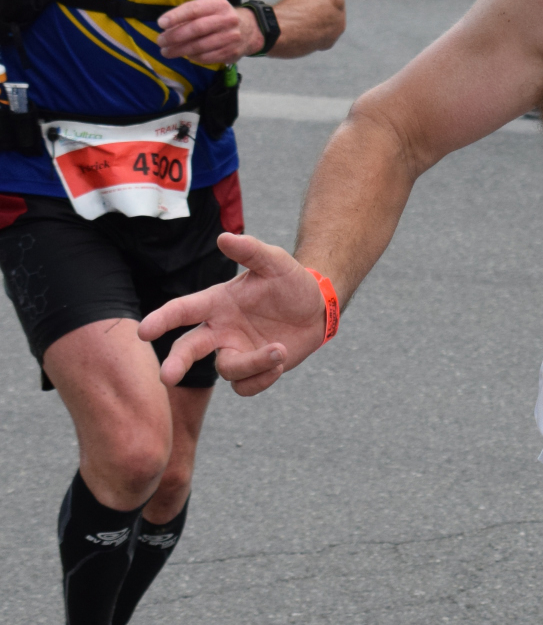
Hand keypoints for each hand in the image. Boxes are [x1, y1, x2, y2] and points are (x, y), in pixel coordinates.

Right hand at [138, 234, 326, 395]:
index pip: (183, 311)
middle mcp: (220, 330)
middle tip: (167, 377)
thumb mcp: (275, 262)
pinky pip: (246, 386)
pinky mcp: (252, 371)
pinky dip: (263, 377)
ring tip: (281, 349)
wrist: (317, 308)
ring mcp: (235, 351)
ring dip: (253, 363)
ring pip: (227, 369)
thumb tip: (224, 237)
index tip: (143, 332)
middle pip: (189, 349)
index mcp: (217, 303)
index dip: (162, 320)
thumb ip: (250, 251)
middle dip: (177, 363)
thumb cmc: (290, 282)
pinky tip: (281, 360)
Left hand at [158, 0, 262, 64]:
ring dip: (180, 50)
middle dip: (175, 36)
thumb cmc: (220, 18)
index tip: (161, 23)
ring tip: (167, 52)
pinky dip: (194, 58)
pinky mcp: (232, 52)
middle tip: (161, 41)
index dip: (176, 16)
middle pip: (196, 29)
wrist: (250, 30)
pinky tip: (186, 56)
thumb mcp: (209, 9)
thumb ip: (190, 15)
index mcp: (219, 5)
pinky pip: (208, 57)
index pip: (194, 9)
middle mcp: (227, 20)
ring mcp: (231, 37)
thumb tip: (166, 26)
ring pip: (200, 46)